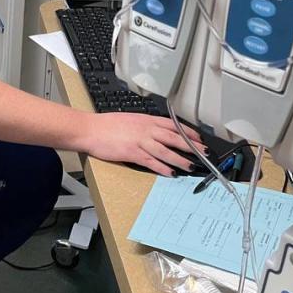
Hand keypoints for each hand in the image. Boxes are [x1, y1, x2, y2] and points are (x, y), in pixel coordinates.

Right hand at [82, 113, 207, 175]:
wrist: (89, 129)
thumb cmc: (105, 125)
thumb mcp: (128, 119)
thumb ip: (143, 125)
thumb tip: (155, 132)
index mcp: (145, 119)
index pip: (173, 125)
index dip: (188, 132)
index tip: (198, 138)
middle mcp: (145, 129)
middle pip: (174, 138)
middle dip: (191, 146)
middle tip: (203, 153)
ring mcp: (140, 141)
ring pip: (166, 151)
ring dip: (180, 159)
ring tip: (190, 166)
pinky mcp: (132, 153)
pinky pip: (152, 162)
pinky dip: (163, 168)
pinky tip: (170, 173)